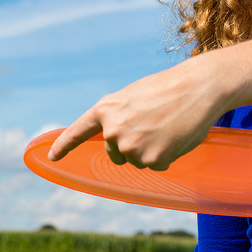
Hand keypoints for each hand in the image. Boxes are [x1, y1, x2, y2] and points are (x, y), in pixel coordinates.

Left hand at [48, 54, 228, 170]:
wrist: (199, 87)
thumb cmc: (171, 87)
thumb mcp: (134, 96)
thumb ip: (119, 116)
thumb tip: (118, 139)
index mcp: (106, 110)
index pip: (78, 131)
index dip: (64, 145)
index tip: (52, 157)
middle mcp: (112, 132)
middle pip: (116, 153)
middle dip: (133, 144)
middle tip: (156, 123)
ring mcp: (131, 147)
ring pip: (138, 160)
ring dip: (153, 149)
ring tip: (169, 126)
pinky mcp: (153, 160)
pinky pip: (158, 165)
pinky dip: (168, 154)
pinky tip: (177, 135)